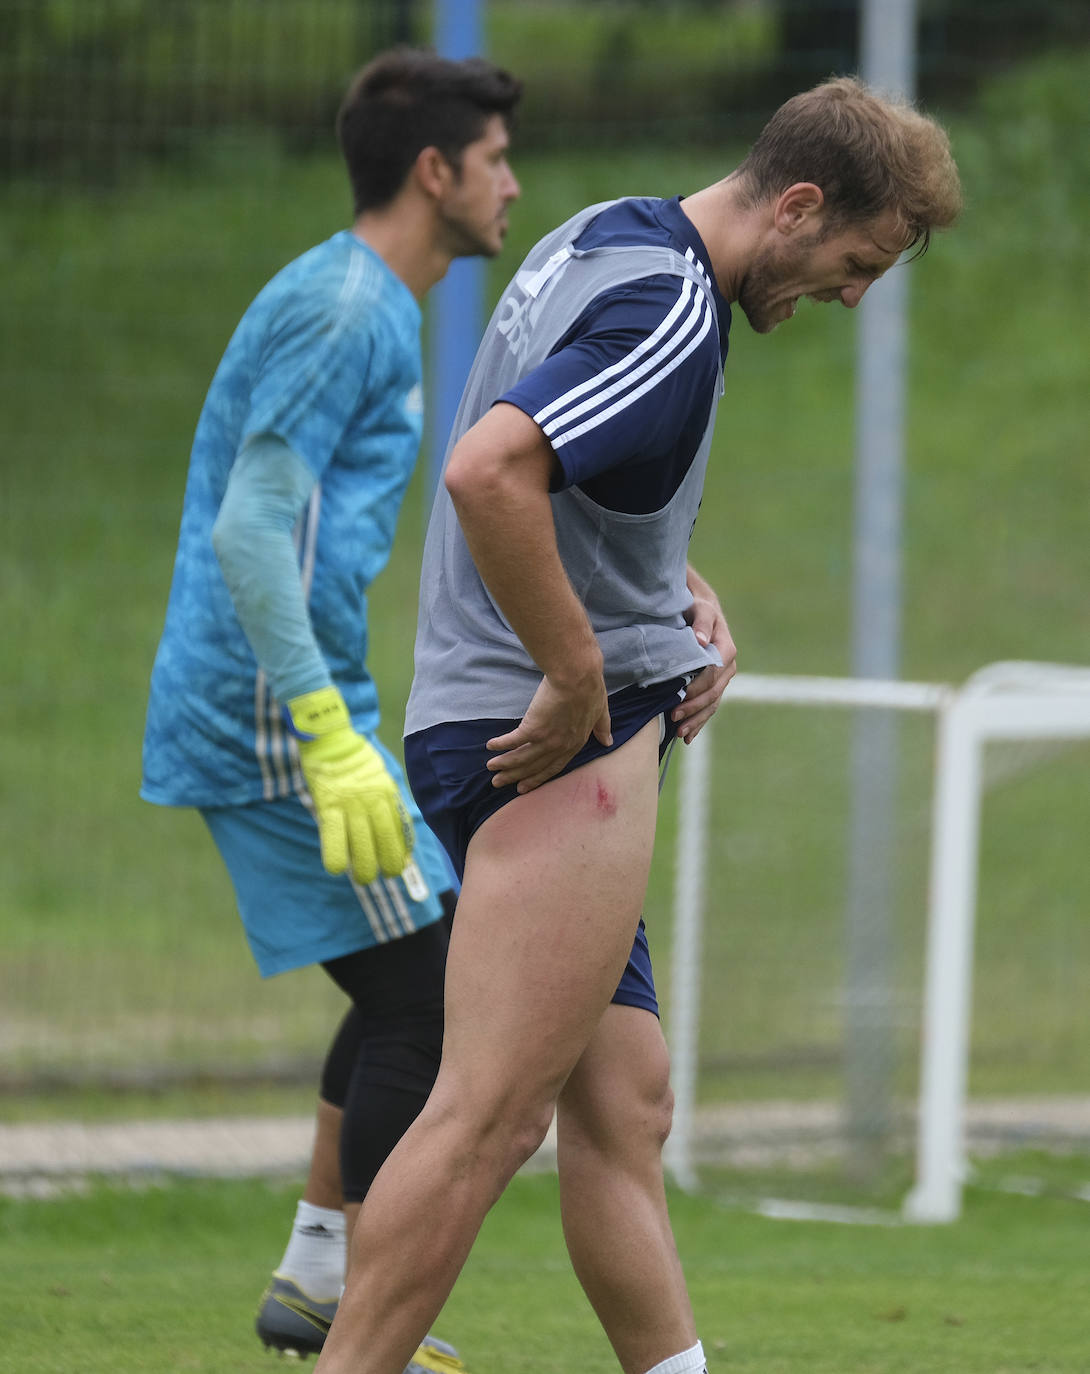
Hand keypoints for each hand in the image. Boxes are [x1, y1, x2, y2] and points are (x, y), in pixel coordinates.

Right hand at [287, 686, 412, 883]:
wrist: (331, 737)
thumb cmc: (354, 759)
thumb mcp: (380, 776)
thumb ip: (386, 800)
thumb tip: (395, 828)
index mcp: (387, 792)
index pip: (399, 827)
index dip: (401, 849)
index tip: (401, 864)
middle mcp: (373, 799)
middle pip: (384, 839)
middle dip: (387, 863)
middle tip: (384, 876)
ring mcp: (350, 803)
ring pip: (362, 842)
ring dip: (364, 866)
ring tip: (364, 879)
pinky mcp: (328, 803)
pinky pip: (333, 835)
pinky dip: (336, 854)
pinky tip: (337, 870)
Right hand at [485, 673, 611, 793]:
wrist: (577, 676)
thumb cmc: (590, 689)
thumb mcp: (601, 711)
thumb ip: (602, 727)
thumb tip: (608, 741)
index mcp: (575, 743)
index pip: (554, 767)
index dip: (538, 777)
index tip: (525, 785)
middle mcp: (560, 747)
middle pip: (534, 767)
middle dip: (515, 776)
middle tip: (499, 783)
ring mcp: (546, 740)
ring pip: (521, 758)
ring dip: (505, 765)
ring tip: (491, 768)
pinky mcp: (532, 728)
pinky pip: (512, 741)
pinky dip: (501, 745)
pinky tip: (491, 746)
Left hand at [672, 570, 737, 742]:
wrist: (701, 610)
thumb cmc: (698, 608)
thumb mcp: (701, 609)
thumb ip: (701, 623)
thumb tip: (700, 640)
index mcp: (726, 650)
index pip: (712, 675)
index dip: (696, 690)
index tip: (678, 700)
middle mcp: (728, 666)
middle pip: (713, 693)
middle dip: (694, 709)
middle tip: (675, 719)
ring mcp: (722, 678)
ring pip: (712, 703)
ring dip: (697, 720)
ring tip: (681, 734)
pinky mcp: (714, 684)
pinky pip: (710, 706)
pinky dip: (700, 721)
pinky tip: (689, 736)